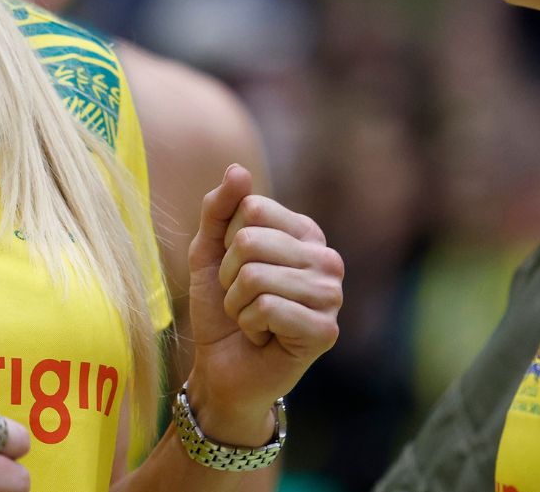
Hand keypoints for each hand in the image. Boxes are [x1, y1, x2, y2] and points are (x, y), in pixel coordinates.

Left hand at [184, 164, 342, 445]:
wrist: (221, 370)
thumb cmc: (219, 309)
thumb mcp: (209, 251)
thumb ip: (219, 209)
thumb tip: (238, 170)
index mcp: (305, 233)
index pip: (253, 207)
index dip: (228, 242)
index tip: (236, 271)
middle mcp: (326, 259)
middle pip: (252, 241)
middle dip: (229, 277)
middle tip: (242, 301)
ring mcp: (331, 296)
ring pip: (255, 277)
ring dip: (237, 305)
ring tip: (252, 321)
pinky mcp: (325, 331)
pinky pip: (266, 308)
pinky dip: (250, 326)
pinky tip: (264, 338)